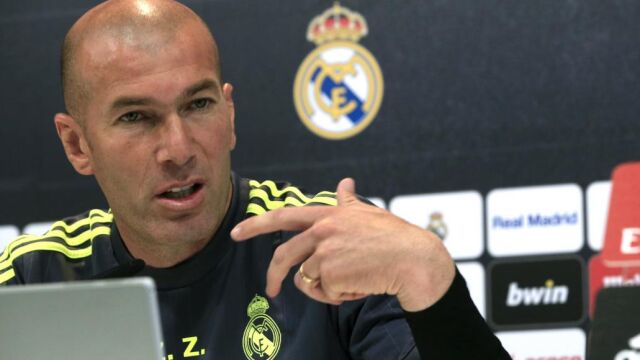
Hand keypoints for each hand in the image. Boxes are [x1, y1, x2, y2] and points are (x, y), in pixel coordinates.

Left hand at [230, 178, 455, 311]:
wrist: (414, 259)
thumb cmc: (394, 237)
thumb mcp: (368, 213)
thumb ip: (348, 201)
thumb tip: (344, 182)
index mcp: (328, 214)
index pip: (283, 216)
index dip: (256, 225)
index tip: (236, 233)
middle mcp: (322, 230)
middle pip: (283, 256)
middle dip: (274, 276)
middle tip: (271, 291)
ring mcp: (325, 251)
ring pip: (307, 280)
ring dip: (326, 289)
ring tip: (353, 281)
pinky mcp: (331, 273)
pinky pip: (324, 293)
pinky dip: (340, 296)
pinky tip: (361, 286)